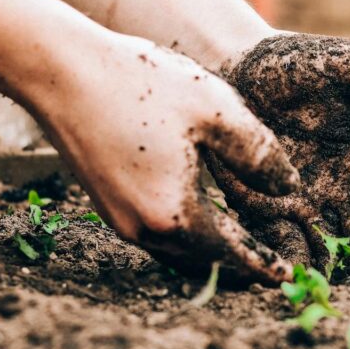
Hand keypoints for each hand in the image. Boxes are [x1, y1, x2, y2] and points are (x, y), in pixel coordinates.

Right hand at [34, 31, 299, 283]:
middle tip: (271, 268)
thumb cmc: (140, 84)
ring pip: (178, 253)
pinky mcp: (106, 204)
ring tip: (242, 247)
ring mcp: (120, 220)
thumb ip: (259, 154)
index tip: (288, 277)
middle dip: (239, 267)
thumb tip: (289, 187)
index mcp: (176, 214)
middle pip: (204, 262)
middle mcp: (144, 229)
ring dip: (211, 254)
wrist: (61, 71)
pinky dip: (186, 236)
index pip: (232, 255)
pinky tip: (201, 219)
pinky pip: (157, 235)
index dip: (263, 266)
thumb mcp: (216, 110)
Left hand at [209, 33, 349, 269]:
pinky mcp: (270, 212)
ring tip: (339, 294)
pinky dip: (291, 262)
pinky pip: (284, 243)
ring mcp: (309, 203)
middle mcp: (346, 185)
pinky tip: (293, 281)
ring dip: (337, 269)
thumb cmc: (294, 65)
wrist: (233, 71)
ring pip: (331, 245)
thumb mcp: (338, 67)